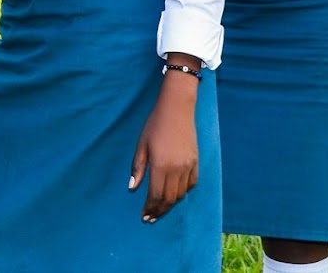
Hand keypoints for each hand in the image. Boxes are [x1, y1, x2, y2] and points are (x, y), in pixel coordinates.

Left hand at [129, 69, 199, 221]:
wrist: (177, 109)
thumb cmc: (155, 125)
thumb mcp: (141, 145)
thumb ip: (137, 168)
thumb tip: (132, 188)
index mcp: (161, 165)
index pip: (156, 195)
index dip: (150, 208)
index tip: (144, 216)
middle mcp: (176, 169)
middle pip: (169, 199)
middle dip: (159, 211)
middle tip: (151, 218)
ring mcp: (188, 166)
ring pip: (181, 194)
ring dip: (171, 204)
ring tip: (161, 208)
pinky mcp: (196, 162)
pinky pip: (191, 184)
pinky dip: (183, 192)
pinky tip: (176, 194)